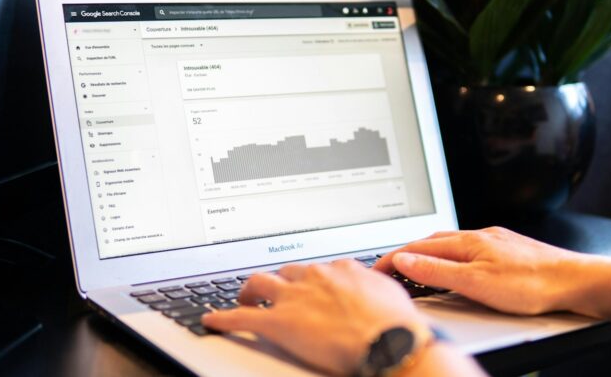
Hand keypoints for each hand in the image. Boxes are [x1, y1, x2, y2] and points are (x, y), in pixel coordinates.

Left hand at [202, 259, 428, 375]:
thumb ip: (375, 288)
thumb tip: (378, 292)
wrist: (390, 341)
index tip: (309, 285)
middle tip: (275, 290)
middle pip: (286, 271)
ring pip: (260, 282)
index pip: (319, 268)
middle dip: (279, 280)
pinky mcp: (279, 322)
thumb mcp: (391, 295)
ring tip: (244, 296)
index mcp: (341, 270)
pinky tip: (214, 320)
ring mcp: (295, 297)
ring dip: (249, 290)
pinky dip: (224, 318)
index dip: (311, 278)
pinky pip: (242, 316)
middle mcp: (315, 277)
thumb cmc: (397, 324)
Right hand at [373, 227, 593, 314]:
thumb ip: (437, 272)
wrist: (575, 281)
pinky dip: (449, 258)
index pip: (417, 248)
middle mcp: (478, 236)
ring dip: (427, 255)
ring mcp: (493, 241)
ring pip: (449, 244)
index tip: (375, 268)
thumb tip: (405, 261)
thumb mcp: (476, 283)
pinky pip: (466, 249)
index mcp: (466, 243)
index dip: (392, 258)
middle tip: (389, 269)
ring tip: (415, 268)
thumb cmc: (532, 284)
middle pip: (430, 242)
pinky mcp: (506, 250)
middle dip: (406, 254)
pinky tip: (455, 267)